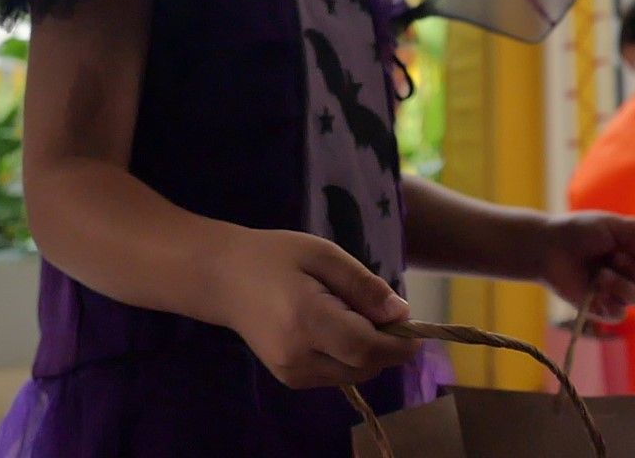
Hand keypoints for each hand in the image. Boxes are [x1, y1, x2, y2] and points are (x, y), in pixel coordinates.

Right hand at [220, 228, 420, 388]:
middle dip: (386, 345)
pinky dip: (349, 356)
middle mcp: (298, 357)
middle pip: (365, 367)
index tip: (413, 323)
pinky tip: (335, 327)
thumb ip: (363, 285)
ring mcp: (291, 373)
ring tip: (350, 313)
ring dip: (368, 351)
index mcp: (305, 321)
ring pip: (354, 375)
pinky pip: (337, 375)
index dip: (398, 342)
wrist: (221, 278)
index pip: (366, 349)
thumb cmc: (273, 257)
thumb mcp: (322, 254)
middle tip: (380, 309)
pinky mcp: (290, 379)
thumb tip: (401, 314)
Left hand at [538, 212, 634, 322]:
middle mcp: (631, 273)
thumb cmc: (579, 231)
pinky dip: (610, 302)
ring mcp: (617, 292)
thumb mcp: (610, 223)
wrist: (548, 247)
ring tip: (600, 274)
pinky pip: (619, 314)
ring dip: (621, 284)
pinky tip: (595, 290)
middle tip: (613, 256)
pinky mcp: (602, 309)